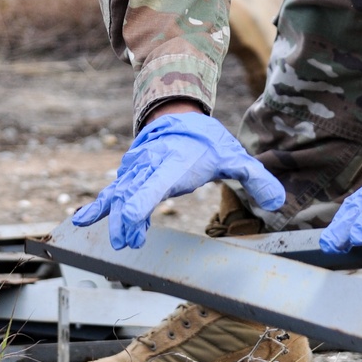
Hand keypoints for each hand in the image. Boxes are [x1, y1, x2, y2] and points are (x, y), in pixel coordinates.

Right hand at [73, 112, 284, 249]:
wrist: (179, 118)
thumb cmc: (207, 142)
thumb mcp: (235, 157)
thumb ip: (256, 178)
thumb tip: (278, 202)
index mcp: (174, 163)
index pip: (156, 185)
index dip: (143, 203)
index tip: (134, 222)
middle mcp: (150, 167)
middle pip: (133, 193)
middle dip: (126, 219)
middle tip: (125, 243)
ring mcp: (136, 171)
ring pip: (119, 194)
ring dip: (113, 217)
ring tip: (114, 241)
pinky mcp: (129, 177)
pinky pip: (111, 193)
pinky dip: (98, 205)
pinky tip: (83, 221)